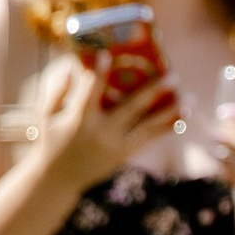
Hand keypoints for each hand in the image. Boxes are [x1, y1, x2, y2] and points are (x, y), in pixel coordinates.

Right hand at [45, 54, 182, 192]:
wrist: (60, 179)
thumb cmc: (52, 140)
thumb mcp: (46, 115)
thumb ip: (57, 90)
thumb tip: (70, 66)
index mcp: (80, 120)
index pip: (89, 93)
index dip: (98, 74)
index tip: (107, 55)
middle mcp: (102, 133)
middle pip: (131, 109)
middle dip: (153, 91)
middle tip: (173, 76)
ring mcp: (117, 146)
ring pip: (148, 127)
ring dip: (170, 111)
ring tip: (189, 97)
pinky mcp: (125, 154)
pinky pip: (149, 139)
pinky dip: (165, 127)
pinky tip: (181, 116)